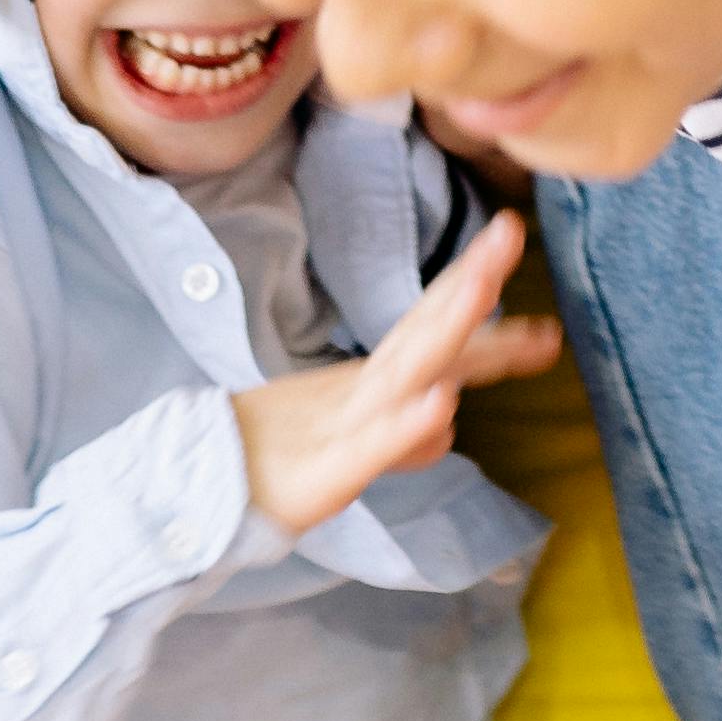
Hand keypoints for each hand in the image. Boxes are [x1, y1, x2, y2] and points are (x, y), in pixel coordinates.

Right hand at [231, 211, 557, 536]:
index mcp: (374, 381)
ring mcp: (348, 424)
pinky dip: (408, 423)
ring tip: (485, 283)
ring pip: (405, 370)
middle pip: (426, 331)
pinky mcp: (330, 469)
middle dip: (471, 282)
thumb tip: (446, 422)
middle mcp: (366, 390)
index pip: (431, 327)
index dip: (473, 283)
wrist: (209, 488)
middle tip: (511, 231)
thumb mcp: (358, 451)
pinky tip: (442, 402)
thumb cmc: (286, 463)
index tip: (512, 235)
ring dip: (448, 325)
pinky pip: (372, 443)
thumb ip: (405, 435)